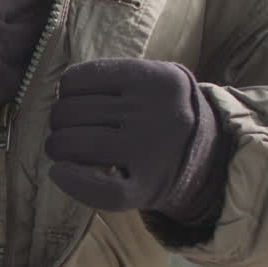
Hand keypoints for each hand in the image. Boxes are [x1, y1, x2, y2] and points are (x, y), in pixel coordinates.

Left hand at [44, 58, 229, 224]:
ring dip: (57, 147)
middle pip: (71, 113)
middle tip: (67, 130)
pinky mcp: (146, 188)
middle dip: (59, 122)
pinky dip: (71, 181)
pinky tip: (59, 173)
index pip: (77, 80)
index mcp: (153, 79)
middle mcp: (153, 113)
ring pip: (74, 144)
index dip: (65, 92)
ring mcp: (150, 151)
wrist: (211, 155)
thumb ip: (111, 78)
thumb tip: (59, 93)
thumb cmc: (163, 114)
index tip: (75, 101)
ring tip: (64, 150)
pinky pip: (99, 188)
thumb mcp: (154, 79)